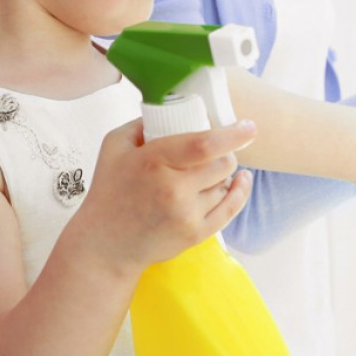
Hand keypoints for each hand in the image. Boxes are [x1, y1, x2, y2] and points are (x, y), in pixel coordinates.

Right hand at [76, 119, 255, 275]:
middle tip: (216, 150)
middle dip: (226, 153)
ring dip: (223, 174)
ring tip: (208, 171)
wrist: (106, 244)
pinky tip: (241, 181)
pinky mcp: (195, 234)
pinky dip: (238, 192)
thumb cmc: (109, 192)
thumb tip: (169, 111)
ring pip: (225, 184)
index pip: (204, 144)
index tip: (249, 126)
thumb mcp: (114, 146)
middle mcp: (174, 189)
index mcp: (153, 162)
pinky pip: (229, 209)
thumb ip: (141, 124)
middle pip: (222, 163)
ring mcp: (186, 214)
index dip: (232, 134)